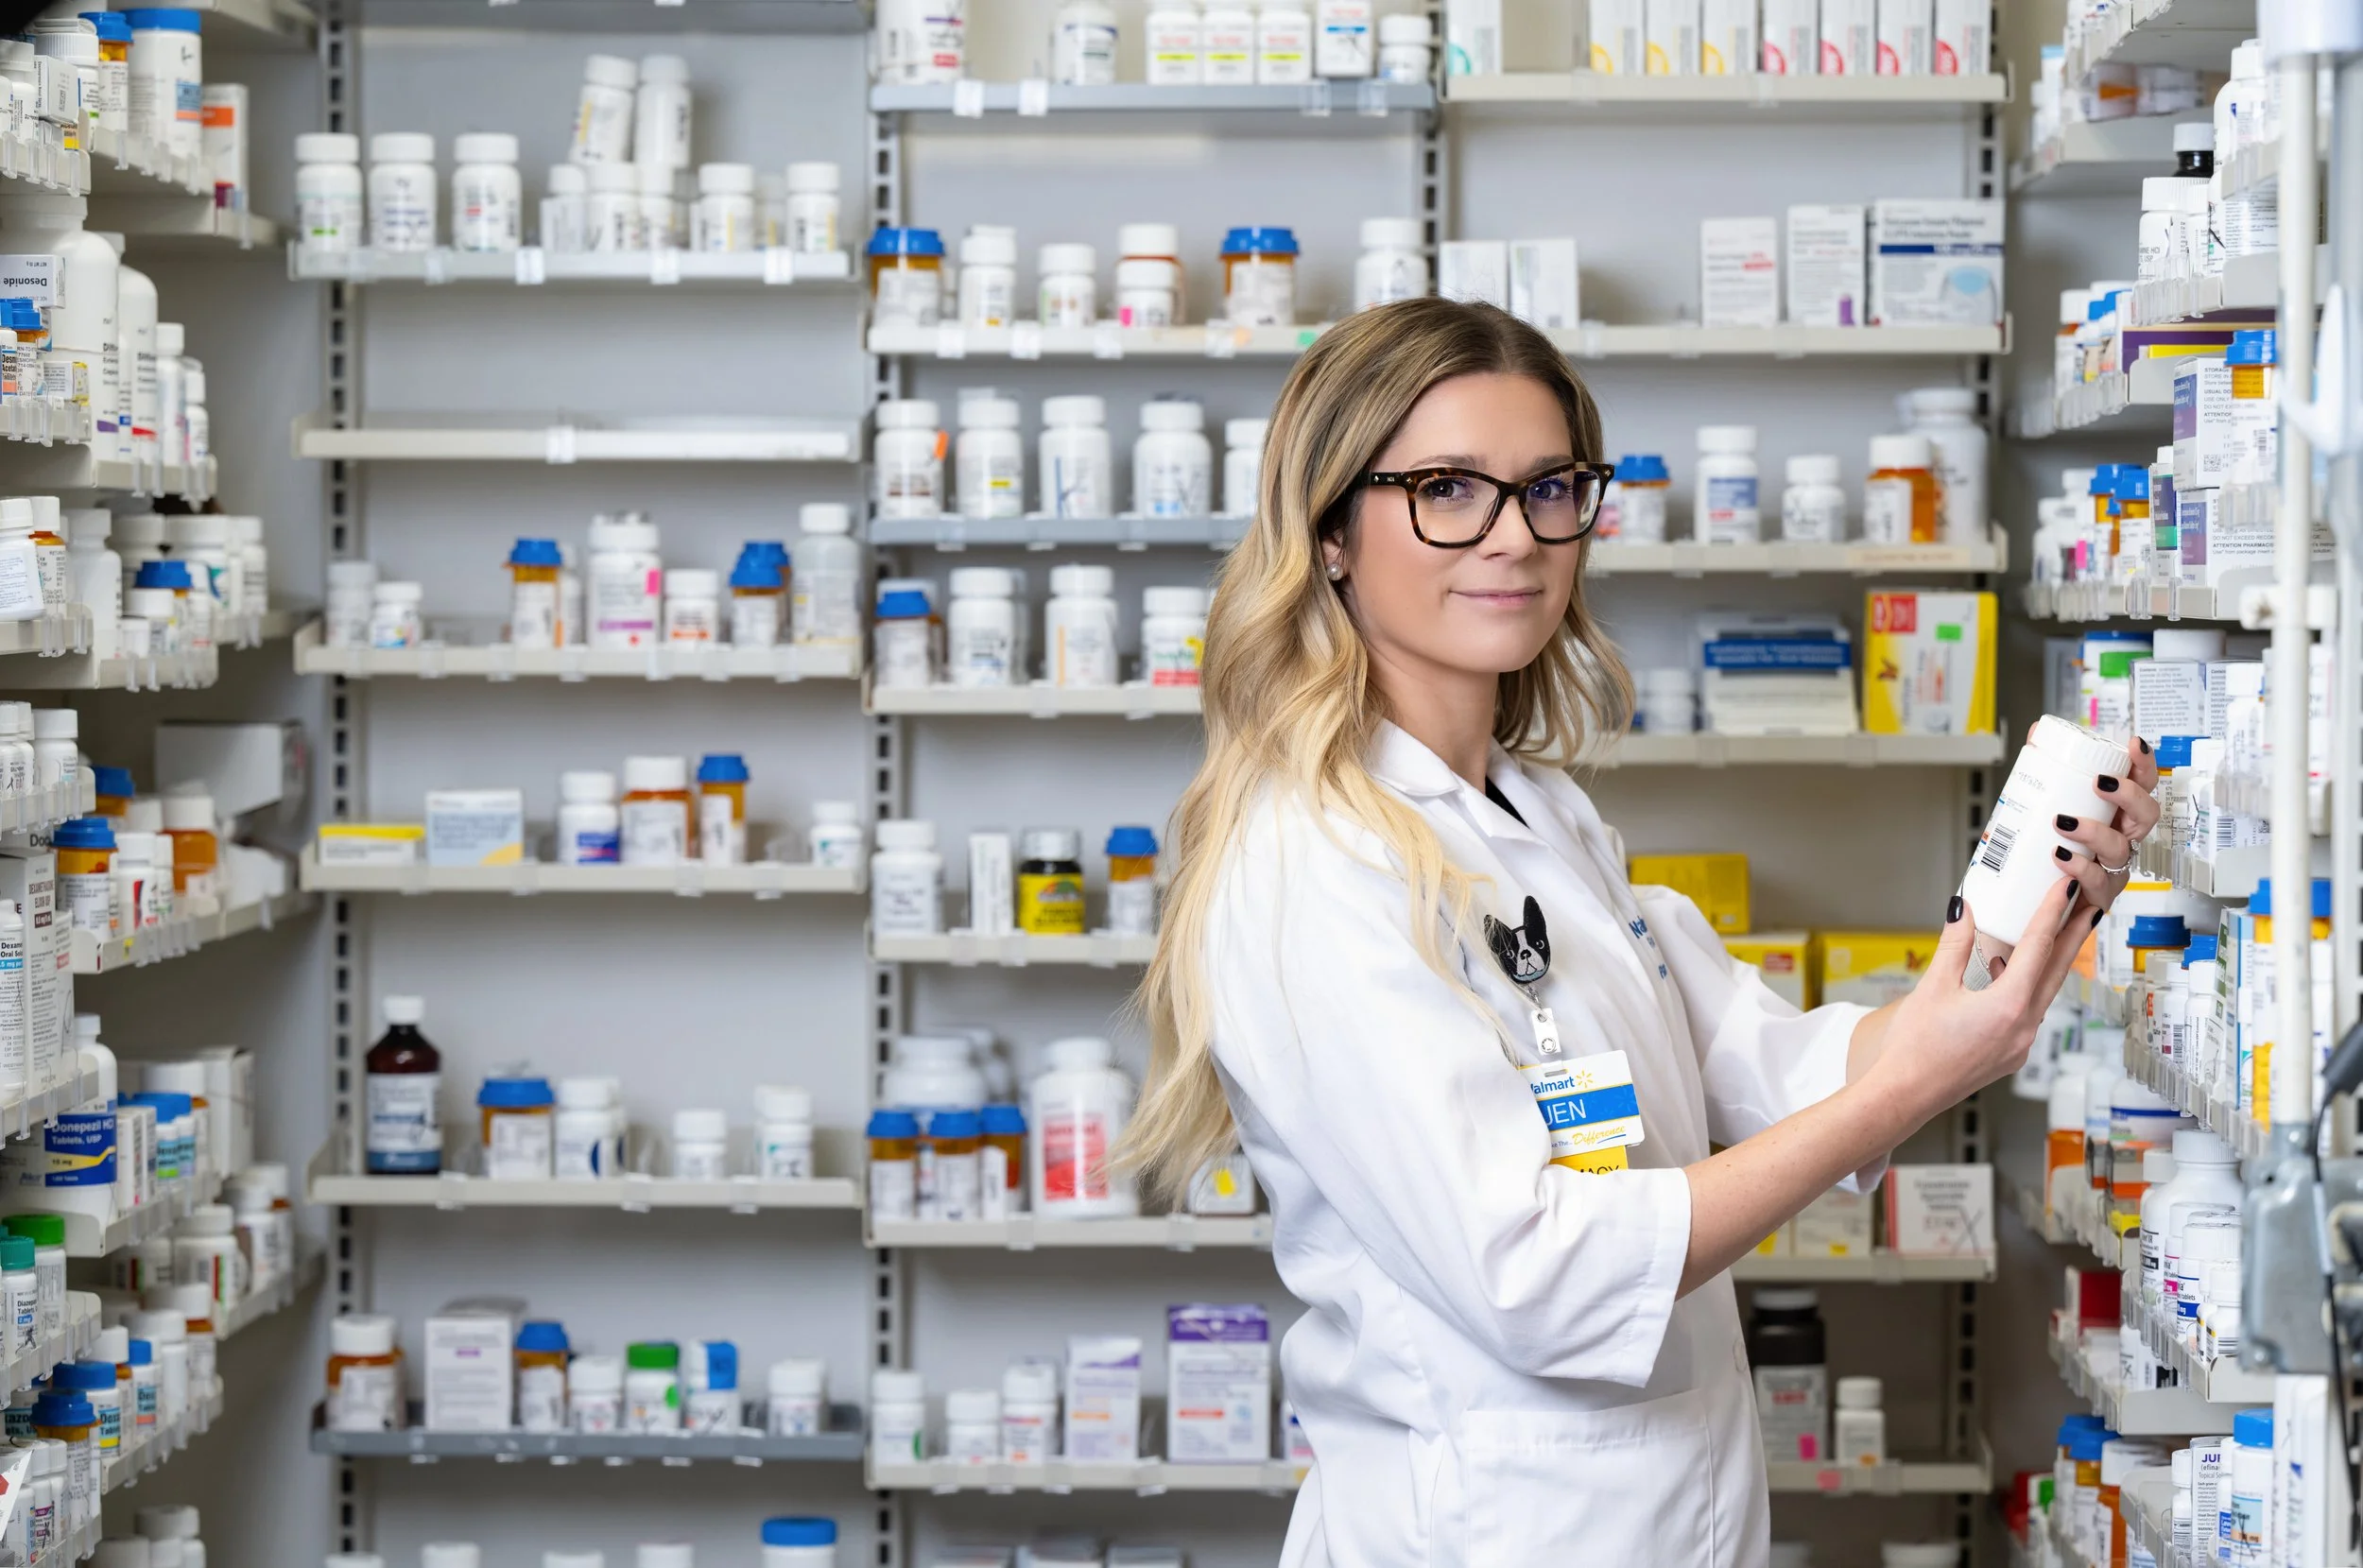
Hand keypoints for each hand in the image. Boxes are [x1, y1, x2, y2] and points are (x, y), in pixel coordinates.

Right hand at [1866, 879, 2091, 1121]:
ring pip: (2046, 991)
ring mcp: (2020, 1043)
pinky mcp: (2010, 1052)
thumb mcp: (1933, 987)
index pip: (2038, 947)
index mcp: (2008, 1006)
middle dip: (2073, 935)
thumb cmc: (1914, 1049)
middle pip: (2057, 970)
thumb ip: (1955, 945)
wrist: (1905, 1094)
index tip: (2065, 887)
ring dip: (2052, 961)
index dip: (2053, 912)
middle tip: (2088, 905)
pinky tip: (2012, 973)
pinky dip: (2029, 986)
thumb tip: (1963, 910)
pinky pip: (2029, 1010)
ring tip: (2057, 934)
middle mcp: (2024, 1026)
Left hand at [2046, 727, 2163, 915]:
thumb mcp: (2047, 805)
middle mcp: (2122, 839)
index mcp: (2116, 814)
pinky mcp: (2099, 895)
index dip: (2145, 764)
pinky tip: (2062, 856)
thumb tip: (2037, 734)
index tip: (2135, 744)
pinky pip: (2098, 882)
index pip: (2142, 785)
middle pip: (2147, 815)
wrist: (2033, 898)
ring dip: (2095, 832)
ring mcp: (2114, 868)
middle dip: (2130, 796)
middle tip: (2101, 783)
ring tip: (2063, 822)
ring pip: (2120, 849)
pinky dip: (2081, 869)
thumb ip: (2045, 771)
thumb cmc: (2050, 847)